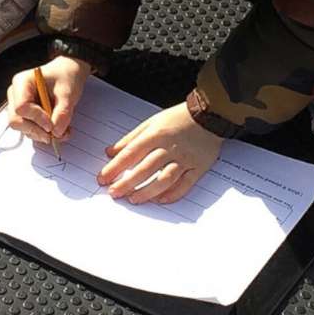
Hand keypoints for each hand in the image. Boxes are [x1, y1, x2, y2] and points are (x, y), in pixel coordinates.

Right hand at [7, 56, 91, 148]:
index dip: (36, 118)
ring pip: (23, 129)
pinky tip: (58, 130)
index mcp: (21, 83)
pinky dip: (44, 134)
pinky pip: (30, 130)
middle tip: (55, 134)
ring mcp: (19, 107)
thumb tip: (56, 132)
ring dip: (42, 134)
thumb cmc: (65, 77)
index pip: (21, 107)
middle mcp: (16, 95)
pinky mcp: (26, 116)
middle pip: (16, 121)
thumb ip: (62, 113)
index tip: (51, 124)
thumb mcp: (68, 92)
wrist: (68, 75)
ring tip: (62, 131)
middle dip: (36, 130)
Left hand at [100, 101, 221, 203]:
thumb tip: (110, 152)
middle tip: (113, 193)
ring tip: (133, 200)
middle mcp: (170, 148)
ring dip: (147, 191)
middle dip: (127, 183)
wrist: (210, 114)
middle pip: (145, 169)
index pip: (131, 153)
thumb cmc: (178, 118)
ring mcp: (185, 159)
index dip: (115, 167)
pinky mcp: (198, 167)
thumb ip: (131, 138)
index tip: (103, 178)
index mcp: (156, 134)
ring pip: (164, 179)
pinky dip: (172, 194)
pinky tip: (160, 200)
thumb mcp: (151, 122)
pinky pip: (185, 185)